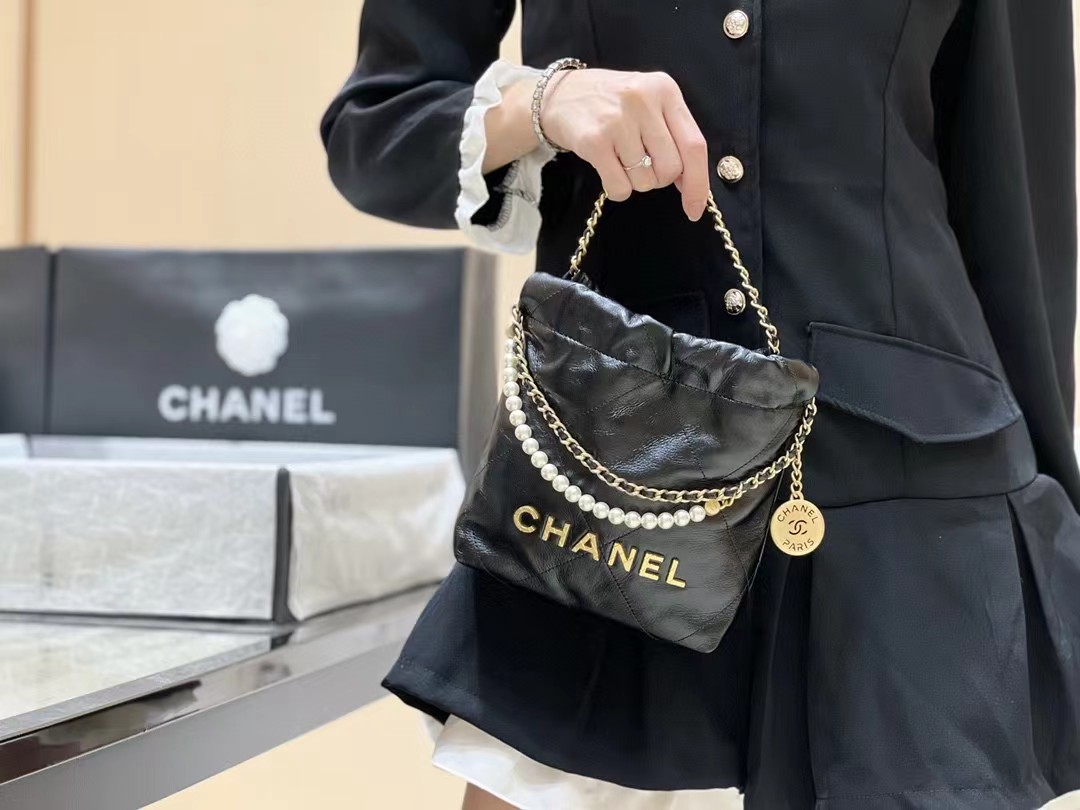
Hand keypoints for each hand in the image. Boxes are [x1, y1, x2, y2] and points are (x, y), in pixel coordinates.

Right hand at [540, 69, 709, 220]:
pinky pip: (620, 187)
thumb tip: (690, 184)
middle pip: (671, 168)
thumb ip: (673, 136)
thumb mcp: (648, 104)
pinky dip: (618, 189)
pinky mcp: (594, 141)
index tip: (694, 209)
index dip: (698, 183)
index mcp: (665, 90)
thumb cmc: (610, 105)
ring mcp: (618, 120)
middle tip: (642, 166)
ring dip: (635, 182)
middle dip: (659, 179)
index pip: (694, 145)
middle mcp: (644, 100)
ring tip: (619, 159)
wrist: (559, 95)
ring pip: (645, 180)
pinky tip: (608, 170)